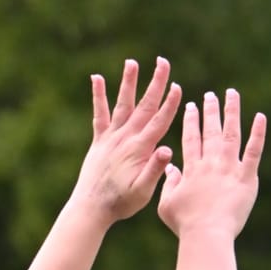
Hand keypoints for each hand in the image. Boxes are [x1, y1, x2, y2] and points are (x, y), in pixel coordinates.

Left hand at [74, 58, 181, 222]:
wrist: (92, 207)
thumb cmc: (121, 203)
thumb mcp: (142, 191)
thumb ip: (154, 170)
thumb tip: (168, 150)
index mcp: (140, 149)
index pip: (159, 121)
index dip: (170, 104)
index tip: (178, 86)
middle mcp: (126, 138)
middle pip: (144, 106)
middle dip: (155, 83)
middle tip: (163, 62)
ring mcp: (111, 137)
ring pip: (123, 104)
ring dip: (129, 82)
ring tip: (132, 62)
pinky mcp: (99, 140)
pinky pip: (99, 114)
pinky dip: (98, 96)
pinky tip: (97, 78)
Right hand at [158, 88, 267, 238]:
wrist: (207, 234)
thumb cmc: (185, 224)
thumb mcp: (166, 204)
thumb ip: (169, 182)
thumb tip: (171, 167)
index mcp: (192, 168)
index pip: (191, 138)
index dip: (191, 121)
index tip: (191, 106)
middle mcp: (210, 163)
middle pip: (210, 131)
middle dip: (210, 111)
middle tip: (211, 95)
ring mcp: (229, 169)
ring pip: (231, 134)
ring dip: (231, 112)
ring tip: (232, 94)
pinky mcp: (247, 178)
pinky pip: (254, 152)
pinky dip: (258, 134)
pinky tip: (260, 117)